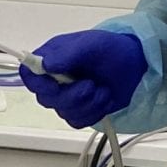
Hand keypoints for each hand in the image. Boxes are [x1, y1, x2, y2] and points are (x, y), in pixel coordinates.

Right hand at [19, 27, 146, 127]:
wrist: (137, 65)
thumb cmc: (113, 49)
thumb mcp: (91, 44)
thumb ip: (67, 54)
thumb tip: (45, 65)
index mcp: (52, 59)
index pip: (29, 75)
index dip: (39, 84)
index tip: (56, 85)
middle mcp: (56, 79)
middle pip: (46, 99)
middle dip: (71, 96)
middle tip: (90, 84)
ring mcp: (68, 96)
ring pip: (63, 112)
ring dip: (87, 103)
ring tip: (102, 89)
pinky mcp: (81, 110)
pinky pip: (78, 121)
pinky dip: (94, 112)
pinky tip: (103, 99)